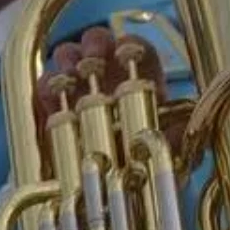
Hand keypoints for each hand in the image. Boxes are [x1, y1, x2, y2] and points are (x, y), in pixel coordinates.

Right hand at [35, 26, 173, 166]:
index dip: (132, 44)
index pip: (138, 49)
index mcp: (142, 80)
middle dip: (95, 43)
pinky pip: (46, 86)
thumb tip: (183, 131)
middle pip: (101, 42)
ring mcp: (81, 86)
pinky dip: (46, 86)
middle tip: (92, 57)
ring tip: (69, 74)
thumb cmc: (145, 163)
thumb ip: (178, 140)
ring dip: (68, 58)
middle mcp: (110, 76)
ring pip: (70, 56)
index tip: (125, 49)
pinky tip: (50, 95)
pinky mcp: (54, 104)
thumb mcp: (169, 153)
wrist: (110, 187)